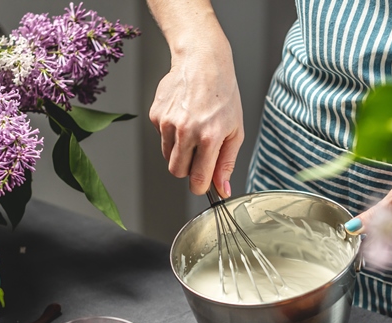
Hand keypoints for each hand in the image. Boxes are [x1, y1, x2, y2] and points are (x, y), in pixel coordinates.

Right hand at [148, 0, 243, 197]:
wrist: (203, 62)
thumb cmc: (223, 95)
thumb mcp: (235, 131)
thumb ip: (227, 163)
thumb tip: (222, 190)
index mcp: (209, 137)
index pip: (198, 180)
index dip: (200, 187)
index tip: (202, 184)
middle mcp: (187, 131)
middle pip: (177, 172)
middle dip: (188, 170)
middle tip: (199, 154)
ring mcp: (168, 123)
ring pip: (168, 157)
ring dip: (179, 152)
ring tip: (193, 131)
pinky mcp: (156, 115)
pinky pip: (161, 139)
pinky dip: (171, 135)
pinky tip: (183, 118)